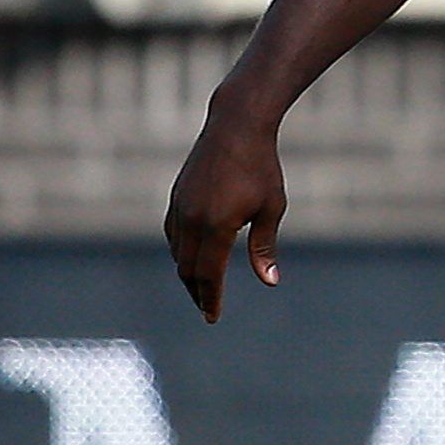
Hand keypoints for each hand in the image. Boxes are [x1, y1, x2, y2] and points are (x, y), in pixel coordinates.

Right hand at [166, 95, 287, 322]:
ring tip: (202, 287)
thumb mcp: (271, 208)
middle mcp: (190, 219)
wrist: (236, 126)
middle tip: (208, 308)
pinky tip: (192, 257)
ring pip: (178, 252)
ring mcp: (179, 206)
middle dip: (197, 292)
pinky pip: (173, 234)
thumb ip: (265, 247)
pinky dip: (181, 251)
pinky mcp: (176, 196)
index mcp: (215, 226)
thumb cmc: (261, 167)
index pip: (208, 275)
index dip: (210, 299)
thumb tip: (270, 282)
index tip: (213, 317)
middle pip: (187, 269)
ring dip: (188, 273)